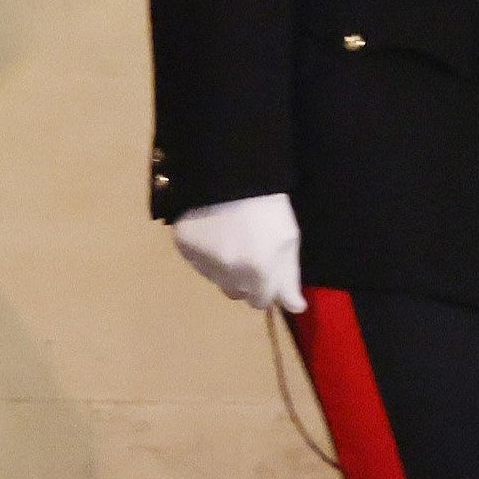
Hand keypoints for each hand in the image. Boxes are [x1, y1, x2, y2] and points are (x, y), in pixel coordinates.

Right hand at [174, 192, 304, 313]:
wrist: (230, 171)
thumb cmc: (268, 204)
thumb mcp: (288, 238)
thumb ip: (289, 277)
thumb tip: (294, 307)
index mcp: (258, 274)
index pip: (261, 301)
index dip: (266, 287)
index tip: (267, 271)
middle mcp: (228, 275)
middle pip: (237, 293)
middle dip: (246, 280)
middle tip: (250, 252)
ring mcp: (203, 263)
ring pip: (216, 279)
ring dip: (225, 268)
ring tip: (232, 238)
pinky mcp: (184, 248)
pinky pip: (197, 262)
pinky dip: (207, 253)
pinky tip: (215, 231)